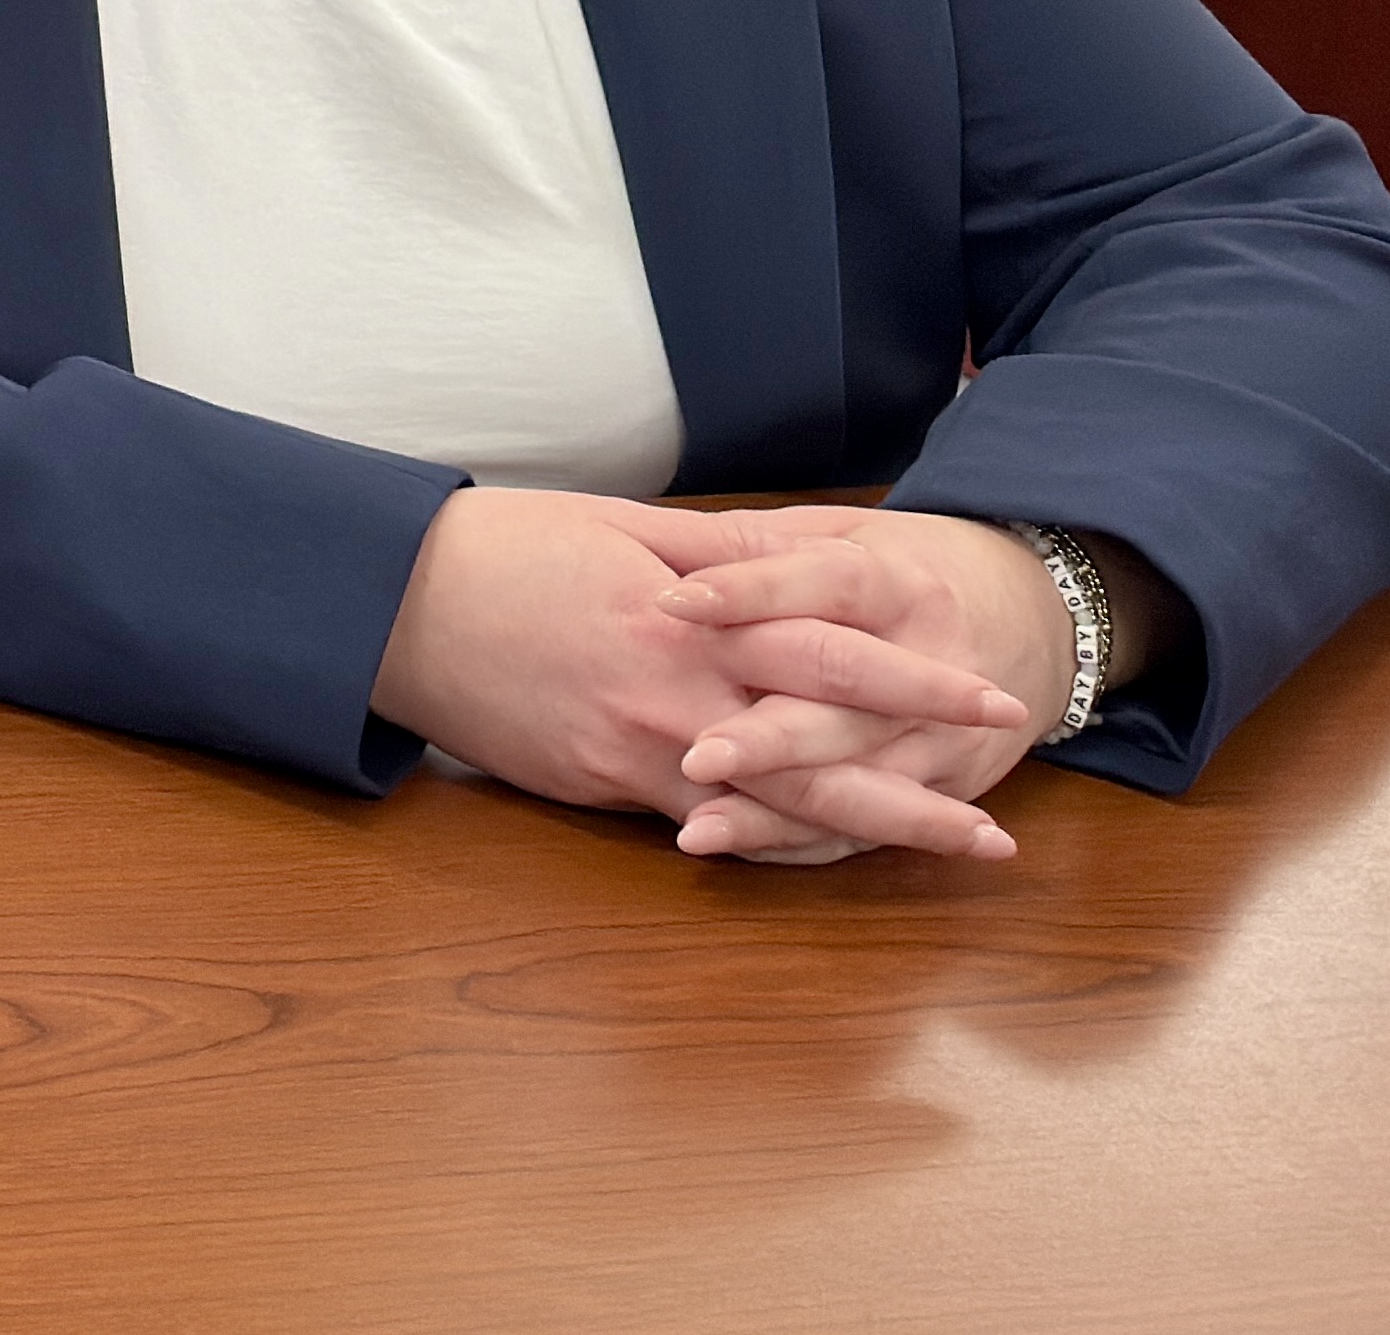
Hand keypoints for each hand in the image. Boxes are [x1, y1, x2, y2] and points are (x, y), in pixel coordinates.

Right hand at [369, 487, 1037, 863]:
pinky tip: (815, 860)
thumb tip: (803, 556)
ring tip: (933, 857)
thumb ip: (722, 556)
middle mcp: (678, 692)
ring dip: (861, 837)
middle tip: (996, 833)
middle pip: (820, 757)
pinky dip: (763, 846)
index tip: (989, 704)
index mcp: (692, 618)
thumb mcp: (623, 529)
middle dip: (915, 794)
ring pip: (771, 809)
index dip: (916, 686)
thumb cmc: (505, 547)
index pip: (830, 656)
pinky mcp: (597, 783)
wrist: (394, 598)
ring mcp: (638, 747)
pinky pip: (698, 825)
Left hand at [647, 506, 1088, 865]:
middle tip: (694, 756)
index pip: (825, 585)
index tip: (670, 602)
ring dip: (779, 812)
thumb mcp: (844, 531)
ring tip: (701, 829)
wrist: (1035, 617)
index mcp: (898, 582)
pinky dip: (802, 843)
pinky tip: (737, 852)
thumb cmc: (904, 567)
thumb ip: (757, 542)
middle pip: (848, 702)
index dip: (750, 591)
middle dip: (772, 735)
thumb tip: (655, 539)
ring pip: (860, 782)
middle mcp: (930, 662)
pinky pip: (868, 827)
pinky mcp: (943, 787)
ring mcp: (942, 736)